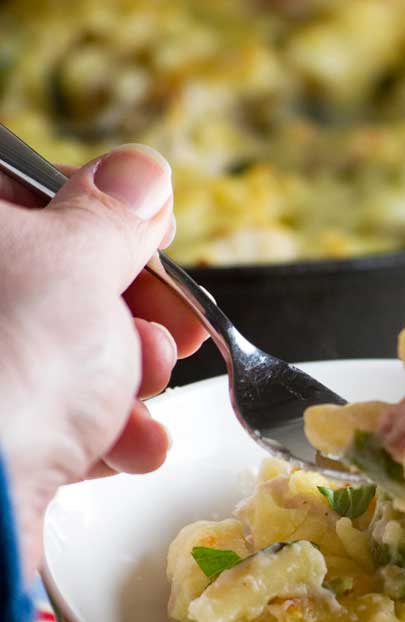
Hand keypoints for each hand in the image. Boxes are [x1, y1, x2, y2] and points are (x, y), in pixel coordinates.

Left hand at [0, 145, 206, 572]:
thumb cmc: (16, 359)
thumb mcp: (78, 260)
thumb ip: (113, 214)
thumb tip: (139, 173)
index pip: (27, 189)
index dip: (102, 209)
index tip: (155, 238)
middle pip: (56, 283)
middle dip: (132, 313)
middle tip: (171, 331)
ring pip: (64, 360)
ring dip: (129, 378)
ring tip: (142, 394)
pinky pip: (51, 425)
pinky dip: (102, 436)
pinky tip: (127, 448)